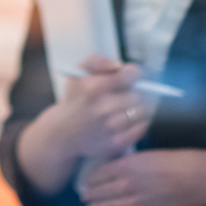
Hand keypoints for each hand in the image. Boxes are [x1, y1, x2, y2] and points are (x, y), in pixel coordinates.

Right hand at [12, 56, 150, 195]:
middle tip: (130, 92)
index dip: (133, 73)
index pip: (129, 76)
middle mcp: (102, 110)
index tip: (131, 75)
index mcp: (93, 89)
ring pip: (141, 112)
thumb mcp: (78, 72)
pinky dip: (141, 122)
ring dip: (139, 106)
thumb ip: (97, 61)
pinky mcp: (115, 144)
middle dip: (136, 91)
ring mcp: (110, 129)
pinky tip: (131, 118)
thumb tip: (119, 65)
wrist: (63, 133)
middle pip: (138, 95)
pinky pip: (140, 130)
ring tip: (129, 105)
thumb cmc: (75, 98)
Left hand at [80, 149, 205, 205]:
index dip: (91, 179)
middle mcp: (126, 185)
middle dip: (90, 194)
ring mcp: (135, 204)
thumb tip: (113, 166)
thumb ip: (128, 162)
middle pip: (101, 192)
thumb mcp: (146, 154)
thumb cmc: (174, 162)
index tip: (86, 181)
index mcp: (126, 166)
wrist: (195, 180)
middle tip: (83, 196)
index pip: (100, 174)